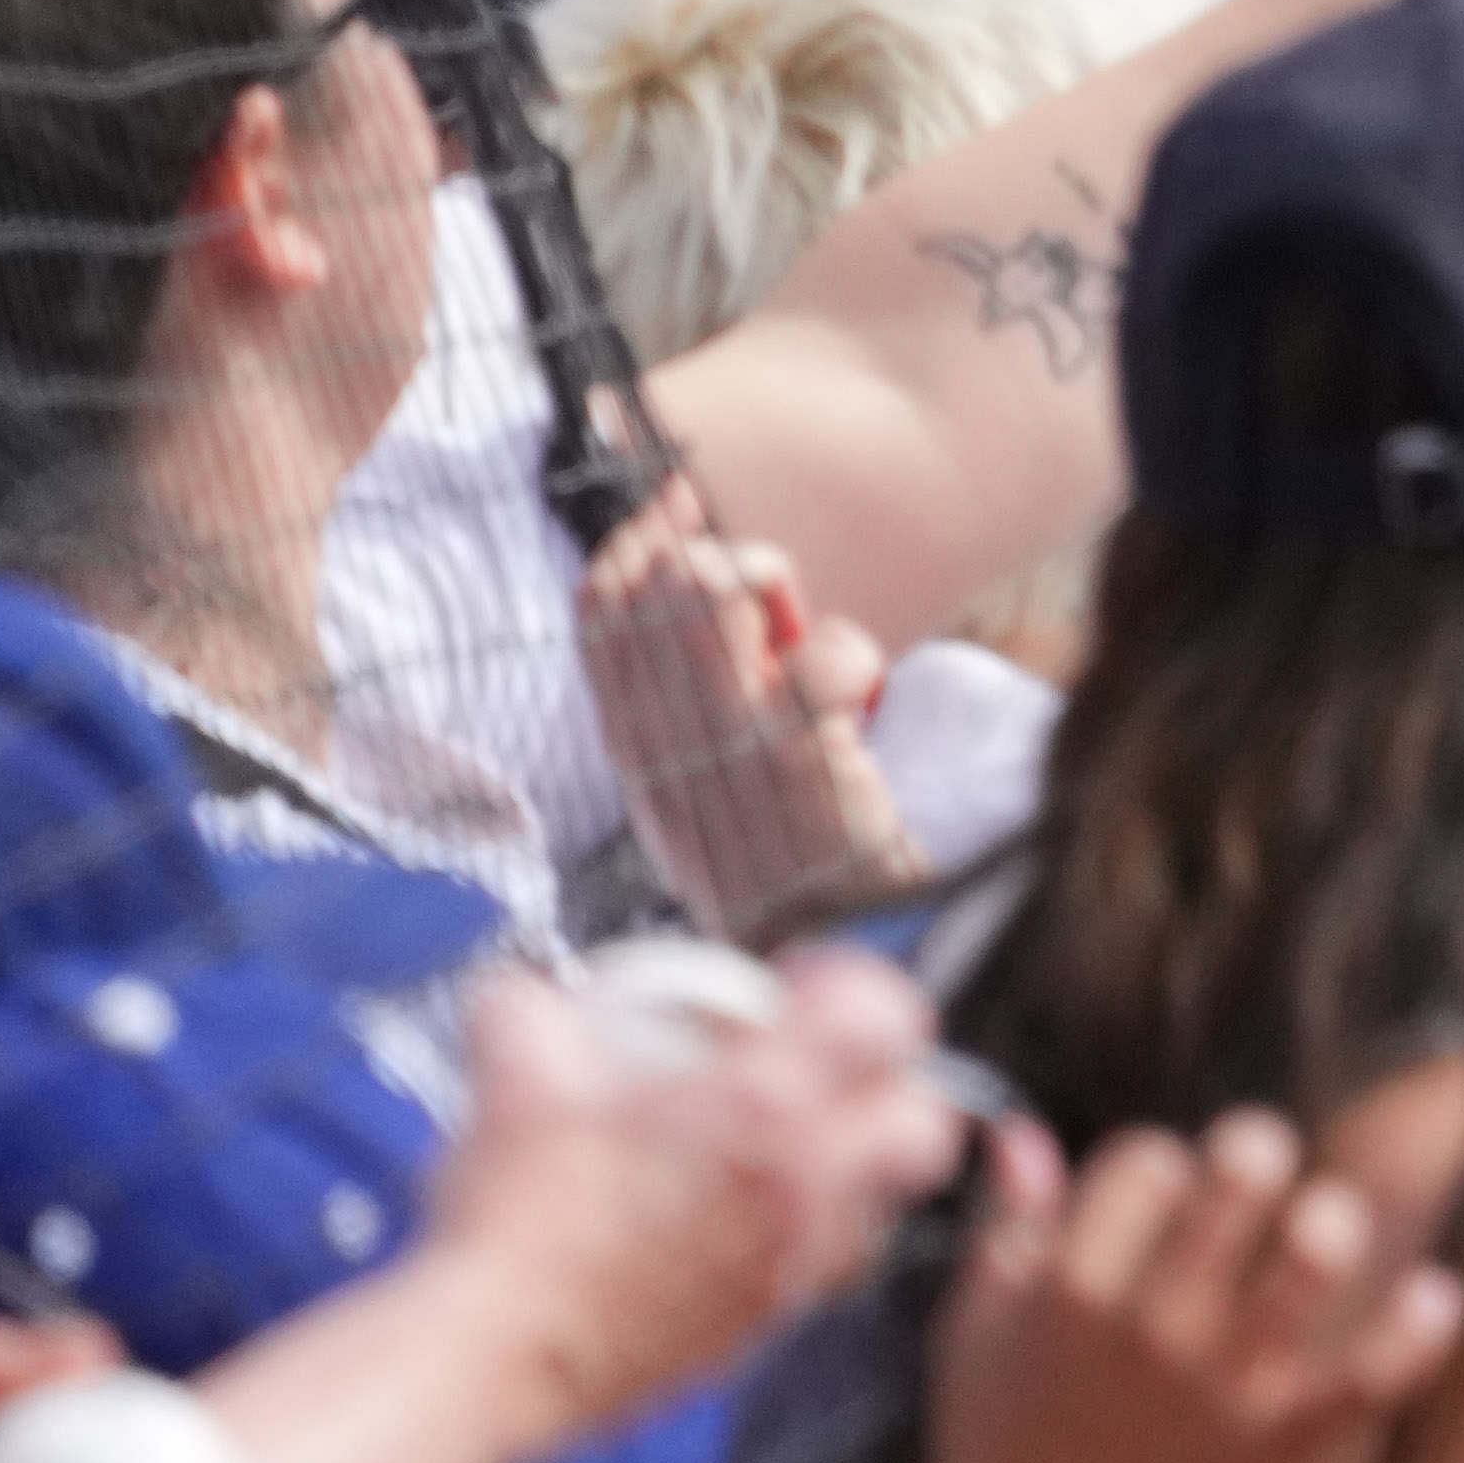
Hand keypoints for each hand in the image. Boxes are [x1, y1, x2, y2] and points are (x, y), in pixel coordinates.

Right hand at [426, 952, 963, 1455]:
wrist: (497, 1354)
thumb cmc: (519, 1225)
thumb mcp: (514, 1085)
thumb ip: (529, 1017)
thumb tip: (522, 1001)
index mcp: (761, 1104)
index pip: (887, 1018)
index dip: (860, 987)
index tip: (808, 990)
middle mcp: (806, 1181)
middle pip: (928, 1121)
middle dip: (893, 1088)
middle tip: (829, 1075)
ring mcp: (799, 1258)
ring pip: (886, 1199)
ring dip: (855, 1165)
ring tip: (782, 1149)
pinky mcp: (771, 1319)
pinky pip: (828, 1265)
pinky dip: (806, 1234)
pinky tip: (738, 1222)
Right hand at [577, 480, 927, 940]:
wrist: (843, 962)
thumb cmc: (792, 865)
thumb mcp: (711, 789)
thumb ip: (696, 702)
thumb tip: (706, 586)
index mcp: (634, 753)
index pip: (598, 618)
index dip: (635, 543)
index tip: (678, 500)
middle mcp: (663, 750)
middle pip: (659, 591)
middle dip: (722, 558)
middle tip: (770, 587)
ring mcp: (727, 753)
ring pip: (715, 597)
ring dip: (773, 585)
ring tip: (810, 637)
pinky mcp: (801, 766)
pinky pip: (815, 658)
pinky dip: (848, 650)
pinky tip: (865, 691)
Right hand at [904, 1113, 1463, 1462]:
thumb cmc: (1000, 1452)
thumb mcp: (973, 1337)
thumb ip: (1005, 1232)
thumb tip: (1019, 1132)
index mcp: (1068, 1293)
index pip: (1144, 1165)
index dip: (1158, 1163)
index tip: (1159, 1194)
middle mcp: (1151, 1329)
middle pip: (1235, 1187)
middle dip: (1256, 1153)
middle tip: (1259, 1168)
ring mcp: (1221, 1387)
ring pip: (1310, 1262)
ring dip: (1331, 1222)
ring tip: (1325, 1227)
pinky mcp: (1276, 1444)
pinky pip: (1371, 1375)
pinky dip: (1417, 1330)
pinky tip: (1436, 1294)